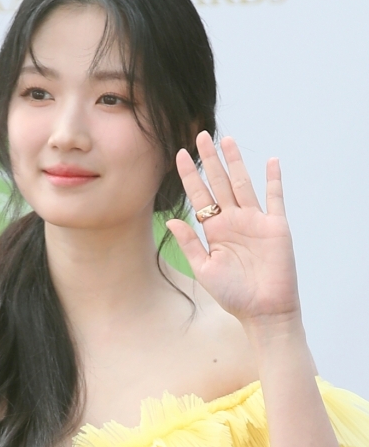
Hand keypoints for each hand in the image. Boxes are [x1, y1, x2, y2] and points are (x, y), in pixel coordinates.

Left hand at [166, 131, 300, 327]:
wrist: (263, 310)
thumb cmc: (233, 295)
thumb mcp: (204, 268)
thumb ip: (189, 243)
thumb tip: (170, 221)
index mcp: (214, 230)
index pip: (199, 196)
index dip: (190, 175)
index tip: (179, 154)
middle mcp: (233, 221)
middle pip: (219, 183)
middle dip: (210, 160)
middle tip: (200, 135)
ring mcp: (255, 221)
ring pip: (243, 184)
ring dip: (235, 162)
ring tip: (226, 140)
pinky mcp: (276, 226)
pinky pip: (275, 198)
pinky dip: (273, 180)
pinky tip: (271, 161)